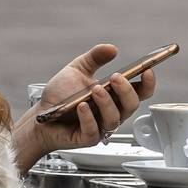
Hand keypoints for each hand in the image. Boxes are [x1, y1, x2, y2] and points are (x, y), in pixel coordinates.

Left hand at [32, 45, 155, 155]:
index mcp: (114, 96)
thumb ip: (94, 58)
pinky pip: (94, 131)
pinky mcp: (87, 138)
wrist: (40, 116)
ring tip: (95, 90)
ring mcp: (100, 127)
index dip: (147, 83)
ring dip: (106, 103)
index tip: (147, 70)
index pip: (139, 92)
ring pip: (114, 119)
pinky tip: (82, 106)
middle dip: (126, 91)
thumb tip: (111, 49)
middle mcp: (111, 112)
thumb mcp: (77, 70)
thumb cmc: (60, 96)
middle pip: (131, 105)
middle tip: (115, 78)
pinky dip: (88, 118)